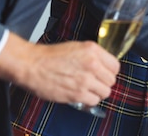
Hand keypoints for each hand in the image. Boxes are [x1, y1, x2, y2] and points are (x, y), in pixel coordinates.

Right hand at [0, 32, 118, 105]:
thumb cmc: (50, 56)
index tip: (104, 74)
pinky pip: (93, 101)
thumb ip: (93, 56)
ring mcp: (85, 80)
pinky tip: (81, 95)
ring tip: (88, 90)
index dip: (110, 71)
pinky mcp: (77, 94)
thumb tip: (104, 66)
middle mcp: (92, 64)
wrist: (32, 65)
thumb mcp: (77, 47)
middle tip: (95, 83)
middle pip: (111, 80)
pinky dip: (89, 100)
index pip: (115, 65)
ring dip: (97, 92)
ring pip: (105, 92)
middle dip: (104, 83)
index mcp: (93, 50)